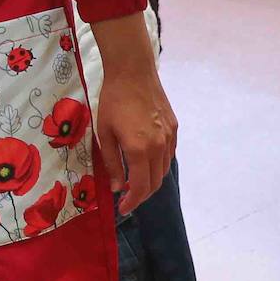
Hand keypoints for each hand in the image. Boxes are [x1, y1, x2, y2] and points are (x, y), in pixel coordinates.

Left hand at [95, 53, 177, 214]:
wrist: (133, 72)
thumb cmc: (112, 101)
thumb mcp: (105, 132)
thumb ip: (112, 162)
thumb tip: (118, 186)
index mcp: (139, 150)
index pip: (141, 187)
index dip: (132, 201)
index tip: (123, 208)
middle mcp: (159, 148)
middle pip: (155, 182)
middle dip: (142, 195)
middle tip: (128, 198)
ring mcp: (170, 138)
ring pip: (164, 170)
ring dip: (151, 181)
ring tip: (135, 182)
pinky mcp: (175, 128)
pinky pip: (168, 155)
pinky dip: (158, 165)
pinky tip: (146, 162)